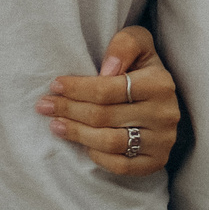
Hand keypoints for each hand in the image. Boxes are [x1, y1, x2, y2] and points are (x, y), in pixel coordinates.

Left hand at [38, 25, 180, 176]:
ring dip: (77, 134)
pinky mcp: (156, 161)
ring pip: (109, 142)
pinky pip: (121, 165)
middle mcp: (165, 114)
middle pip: (103, 116)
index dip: (76, 89)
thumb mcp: (138, 44)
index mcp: (159, 84)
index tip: (54, 85)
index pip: (107, 90)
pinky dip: (98, 156)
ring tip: (55, 125)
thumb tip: (107, 70)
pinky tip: (83, 145)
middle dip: (68, 110)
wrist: (163, 98)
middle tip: (44, 106)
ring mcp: (162, 140)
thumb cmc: (141, 68)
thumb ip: (125, 45)